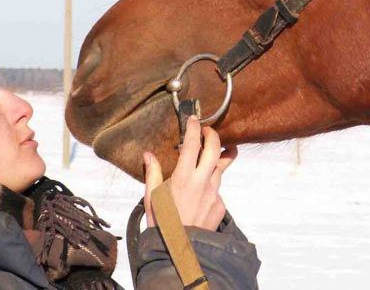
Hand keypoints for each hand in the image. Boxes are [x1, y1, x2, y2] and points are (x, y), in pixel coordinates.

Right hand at [143, 115, 236, 230]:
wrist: (179, 251)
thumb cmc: (162, 224)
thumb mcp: (151, 197)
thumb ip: (152, 173)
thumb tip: (148, 155)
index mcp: (183, 178)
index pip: (192, 145)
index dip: (194, 128)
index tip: (193, 119)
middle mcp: (202, 183)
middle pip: (215, 150)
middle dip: (213, 135)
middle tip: (207, 131)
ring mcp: (214, 194)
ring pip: (220, 168)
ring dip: (216, 159)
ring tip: (212, 154)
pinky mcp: (220, 205)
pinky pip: (218, 189)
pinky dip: (212, 184)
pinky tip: (203, 190)